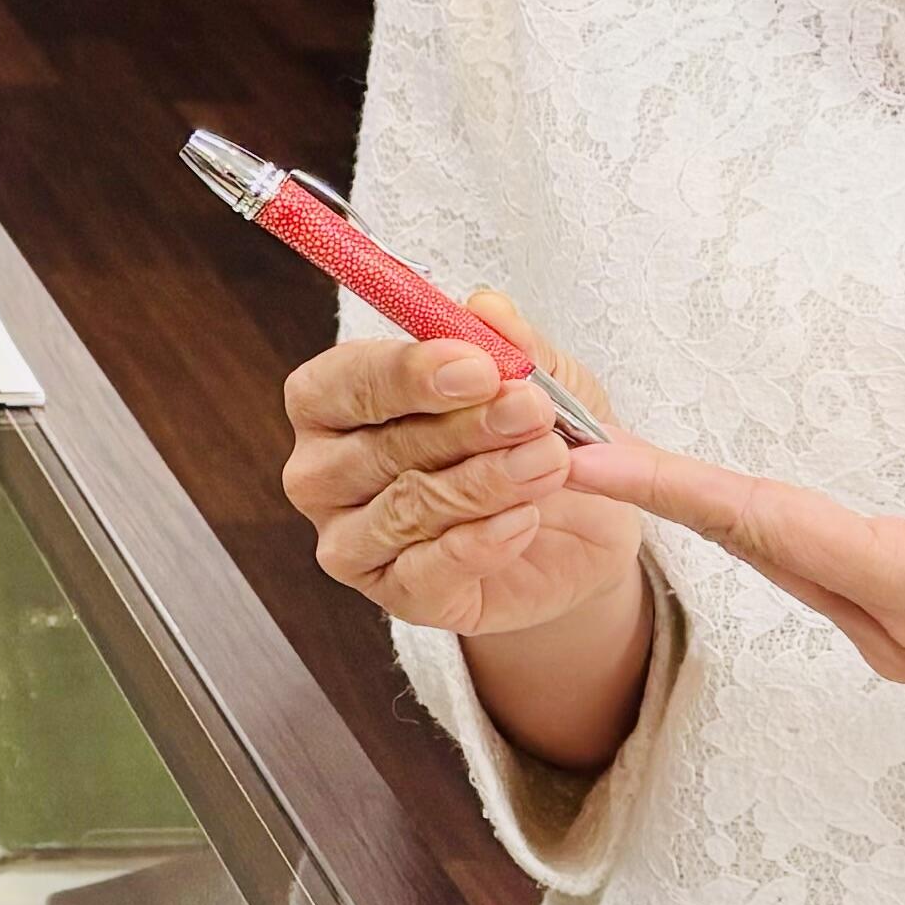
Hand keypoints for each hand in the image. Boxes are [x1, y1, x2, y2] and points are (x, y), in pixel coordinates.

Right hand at [278, 296, 639, 638]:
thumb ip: (513, 346)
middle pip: (374, 449)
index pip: (341, 385)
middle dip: (461, 428)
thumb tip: (485, 307)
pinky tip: (525, 520)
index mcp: (334, 403)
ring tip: (550, 462)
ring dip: (484, 482)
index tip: (477, 367)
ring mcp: (352, 541)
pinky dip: (481, 543)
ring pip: (406, 509)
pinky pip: (428, 572)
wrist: (580, 529)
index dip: (406, 374)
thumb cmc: (536, 437)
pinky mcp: (396, 596)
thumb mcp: (544, 380)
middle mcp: (324, 473)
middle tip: (532, 412)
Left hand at [568, 435, 904, 703]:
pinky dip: (753, 527)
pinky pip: (812, 566)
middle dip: (661, 497)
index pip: (790, 532)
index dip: (688, 492)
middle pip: (762, 548)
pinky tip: (716, 497)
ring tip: (612, 458)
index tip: (596, 464)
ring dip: (699, 513)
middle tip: (558, 440)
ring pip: (781, 561)